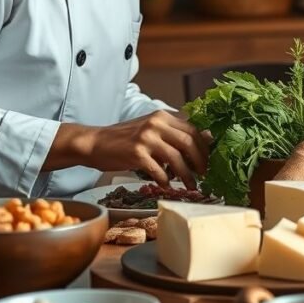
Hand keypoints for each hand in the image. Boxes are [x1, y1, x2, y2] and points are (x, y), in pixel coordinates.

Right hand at [53, 111, 210, 186]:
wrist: (94, 143)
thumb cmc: (124, 139)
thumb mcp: (150, 130)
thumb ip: (171, 134)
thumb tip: (201, 142)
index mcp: (162, 116)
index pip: (192, 129)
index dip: (204, 146)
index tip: (209, 160)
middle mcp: (156, 124)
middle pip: (189, 142)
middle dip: (200, 161)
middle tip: (204, 174)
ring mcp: (146, 138)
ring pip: (176, 158)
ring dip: (186, 175)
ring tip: (191, 186)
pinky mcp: (136, 153)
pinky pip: (158, 170)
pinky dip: (165, 180)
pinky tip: (167, 185)